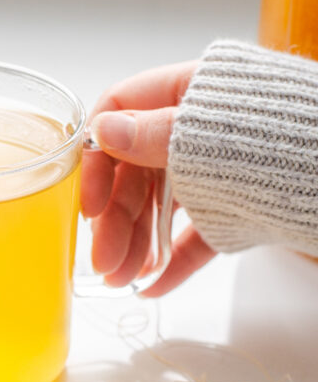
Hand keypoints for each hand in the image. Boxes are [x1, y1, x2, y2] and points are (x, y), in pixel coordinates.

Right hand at [82, 61, 216, 296]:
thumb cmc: (293, 145)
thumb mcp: (212, 135)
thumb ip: (155, 135)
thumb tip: (102, 130)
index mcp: (187, 94)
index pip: (118, 117)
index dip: (96, 160)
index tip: (88, 205)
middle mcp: (194, 132)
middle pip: (134, 174)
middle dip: (116, 222)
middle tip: (105, 264)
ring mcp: (213, 172)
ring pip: (159, 209)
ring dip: (137, 247)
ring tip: (124, 283)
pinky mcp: (233, 209)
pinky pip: (194, 235)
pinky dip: (174, 261)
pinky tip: (153, 286)